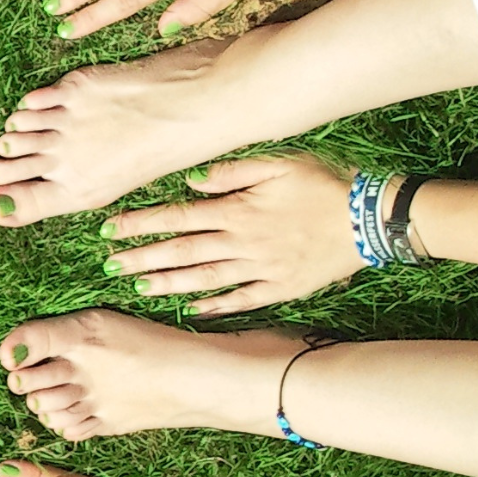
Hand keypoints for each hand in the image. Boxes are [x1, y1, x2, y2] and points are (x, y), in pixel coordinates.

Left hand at [101, 155, 365, 315]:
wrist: (369, 218)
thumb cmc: (322, 184)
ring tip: (137, 286)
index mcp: (236, 211)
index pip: (175, 218)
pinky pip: (240, 301)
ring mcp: (259, 269)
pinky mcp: (279, 288)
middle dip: (141, 257)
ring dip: (167, 283)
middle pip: (180, 252)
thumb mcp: (277, 163)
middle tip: (108, 266)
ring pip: (203, 279)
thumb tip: (191, 182)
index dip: (139, 225)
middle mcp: (241, 243)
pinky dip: (214, 307)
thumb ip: (230, 172)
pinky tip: (190, 312)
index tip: (108, 230)